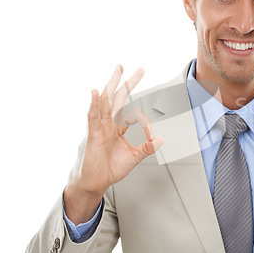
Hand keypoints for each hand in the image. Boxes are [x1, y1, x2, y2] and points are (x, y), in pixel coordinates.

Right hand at [64, 65, 163, 222]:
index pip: (134, 115)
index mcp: (118, 128)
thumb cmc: (110, 168)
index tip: (152, 134)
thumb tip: (160, 139)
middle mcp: (109, 124)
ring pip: (107, 102)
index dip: (146, 123)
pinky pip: (93, 117)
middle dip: (128, 83)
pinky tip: (97, 92)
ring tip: (118, 70)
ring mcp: (100, 127)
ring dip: (112, 85)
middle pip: (119, 98)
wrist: (97, 183)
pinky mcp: (93, 135)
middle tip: (138, 69)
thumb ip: (146, 148)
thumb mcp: (134, 157)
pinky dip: (95, 104)